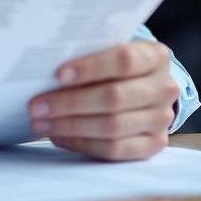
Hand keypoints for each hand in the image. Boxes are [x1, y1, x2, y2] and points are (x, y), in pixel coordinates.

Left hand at [28, 40, 179, 160]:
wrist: (145, 87)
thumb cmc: (115, 65)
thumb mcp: (109, 50)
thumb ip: (89, 53)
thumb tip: (44, 66)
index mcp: (155, 56)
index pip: (124, 60)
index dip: (91, 67)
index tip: (59, 74)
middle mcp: (164, 88)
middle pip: (114, 98)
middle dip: (70, 103)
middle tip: (36, 106)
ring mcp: (161, 119)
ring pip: (112, 127)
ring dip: (70, 126)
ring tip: (41, 123)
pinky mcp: (154, 144)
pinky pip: (115, 150)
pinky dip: (82, 143)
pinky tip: (59, 136)